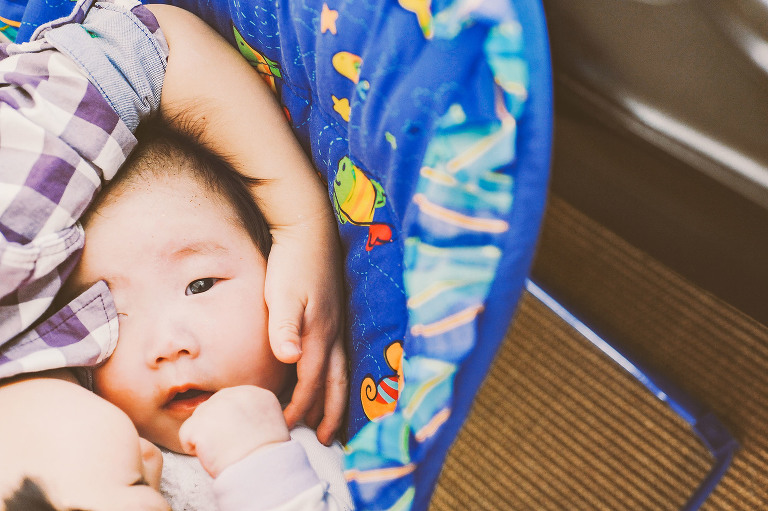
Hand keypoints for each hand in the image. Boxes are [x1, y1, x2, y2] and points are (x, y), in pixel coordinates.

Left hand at [179, 386, 289, 477]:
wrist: (262, 468)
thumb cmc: (267, 454)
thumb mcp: (269, 422)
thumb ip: (251, 412)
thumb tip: (234, 419)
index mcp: (253, 392)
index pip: (231, 403)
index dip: (233, 424)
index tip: (243, 438)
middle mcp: (232, 393)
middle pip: (212, 409)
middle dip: (217, 428)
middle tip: (232, 446)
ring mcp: (213, 406)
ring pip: (198, 422)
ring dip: (207, 438)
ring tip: (225, 451)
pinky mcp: (197, 423)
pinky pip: (186, 436)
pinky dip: (196, 450)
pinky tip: (213, 455)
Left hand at [265, 216, 348, 445]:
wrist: (309, 228)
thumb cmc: (292, 261)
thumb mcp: (283, 292)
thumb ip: (285, 326)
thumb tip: (288, 359)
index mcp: (318, 333)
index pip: (310, 382)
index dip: (300, 406)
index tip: (287, 425)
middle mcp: (333, 333)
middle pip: (335, 383)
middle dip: (329, 414)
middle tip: (322, 439)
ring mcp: (337, 323)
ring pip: (341, 371)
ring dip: (336, 398)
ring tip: (330, 419)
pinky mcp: (335, 313)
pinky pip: (339, 356)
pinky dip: (335, 376)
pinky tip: (330, 377)